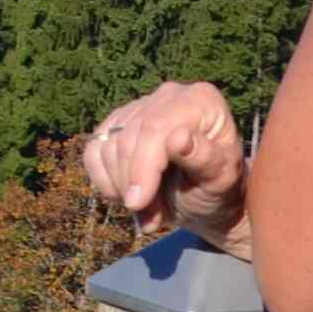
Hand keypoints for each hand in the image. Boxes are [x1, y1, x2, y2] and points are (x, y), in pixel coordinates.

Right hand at [82, 81, 246, 244]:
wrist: (204, 200)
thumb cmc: (218, 190)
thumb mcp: (219, 181)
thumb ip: (204, 159)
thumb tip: (178, 138)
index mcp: (200, 100)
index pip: (154, 128)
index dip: (141, 167)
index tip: (137, 204)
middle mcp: (168, 95)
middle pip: (127, 138)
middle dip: (132, 183)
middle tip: (150, 215)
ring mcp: (140, 106)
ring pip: (106, 146)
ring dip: (120, 187)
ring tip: (148, 209)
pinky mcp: (117, 123)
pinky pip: (93, 151)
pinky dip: (104, 180)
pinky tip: (126, 194)